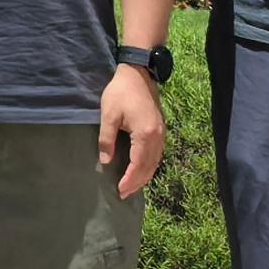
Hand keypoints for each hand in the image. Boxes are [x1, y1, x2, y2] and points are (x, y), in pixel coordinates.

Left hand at [97, 68, 167, 198]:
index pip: (138, 165)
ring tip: (132, 187)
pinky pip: (157, 154)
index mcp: (145, 135)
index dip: (129, 180)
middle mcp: (158, 137)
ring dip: (144, 176)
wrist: (138, 74)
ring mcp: (162, 134)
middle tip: (124, 194)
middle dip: (137, 183)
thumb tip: (106, 161)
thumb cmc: (120, 92)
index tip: (120, 191)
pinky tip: (141, 170)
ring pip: (155, 162)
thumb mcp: (109, 115)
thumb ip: (107, 140)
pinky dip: (149, 166)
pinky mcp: (161, 130)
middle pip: (149, 167)